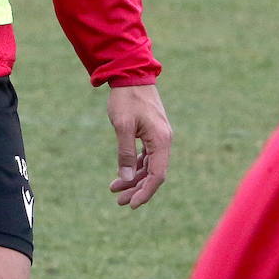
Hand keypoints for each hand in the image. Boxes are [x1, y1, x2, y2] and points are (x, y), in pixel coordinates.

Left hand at [107, 83, 171, 207]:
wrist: (131, 74)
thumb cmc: (126, 98)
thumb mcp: (122, 125)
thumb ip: (125, 152)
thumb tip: (125, 178)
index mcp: (161, 140)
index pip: (157, 175)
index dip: (145, 192)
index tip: (131, 205)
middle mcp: (164, 141)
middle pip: (153, 173)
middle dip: (137, 189)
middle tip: (119, 201)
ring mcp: (159, 137)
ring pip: (149, 166)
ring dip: (134, 178)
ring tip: (115, 189)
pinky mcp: (152, 133)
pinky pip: (146, 156)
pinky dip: (135, 165)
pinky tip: (123, 173)